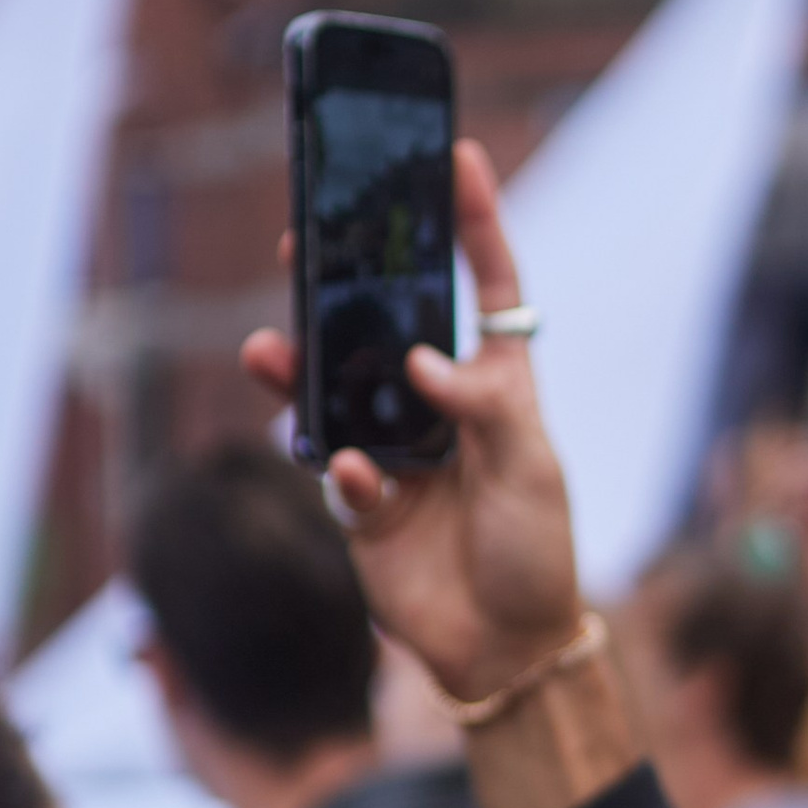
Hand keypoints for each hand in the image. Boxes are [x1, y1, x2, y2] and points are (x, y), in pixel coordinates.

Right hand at [240, 140, 582, 701]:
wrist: (506, 649)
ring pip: (335, 390)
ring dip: (301, 367)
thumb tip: (422, 359)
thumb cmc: (537, 551)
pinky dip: (340, 469)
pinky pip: (333, 468)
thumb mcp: (533, 469)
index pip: (490, 290)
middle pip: (387, 326)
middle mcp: (440, 408)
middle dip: (347, 283)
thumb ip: (486, 406)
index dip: (475, 225)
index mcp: (498, 387)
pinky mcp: (361, 505)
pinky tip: (355, 477)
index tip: (460, 159)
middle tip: (308, 238)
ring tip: (269, 347)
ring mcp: (395, 453)